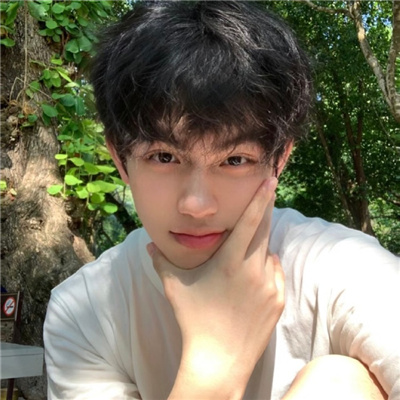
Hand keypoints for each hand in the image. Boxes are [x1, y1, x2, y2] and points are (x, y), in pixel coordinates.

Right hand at [147, 177, 284, 397]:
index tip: (270, 180)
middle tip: (266, 193)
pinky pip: (274, 273)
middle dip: (264, 210)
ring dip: (258, 247)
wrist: (218, 361)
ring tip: (240, 258)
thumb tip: (149, 244)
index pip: (249, 221)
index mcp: (230, 261)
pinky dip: (266, 267)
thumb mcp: (175, 287)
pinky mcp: (278, 301)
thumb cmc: (194, 320)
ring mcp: (269, 286)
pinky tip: (250, 278)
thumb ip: (161, 261)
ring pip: (268, 253)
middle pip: (264, 230)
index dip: (260, 198)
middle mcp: (254, 270)